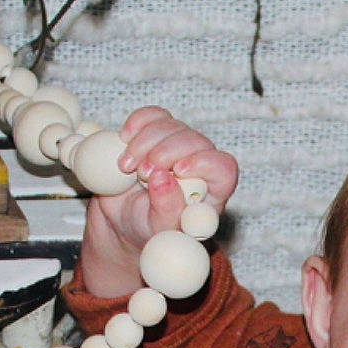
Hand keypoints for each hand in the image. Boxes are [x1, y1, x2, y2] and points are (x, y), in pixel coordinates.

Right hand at [76, 107, 239, 298]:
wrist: (124, 221)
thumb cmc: (149, 231)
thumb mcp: (158, 232)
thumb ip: (167, 211)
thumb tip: (163, 180)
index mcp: (212, 193)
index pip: (224, 169)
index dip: (205, 163)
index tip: (178, 171)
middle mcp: (200, 165)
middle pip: (196, 141)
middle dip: (167, 152)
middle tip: (143, 173)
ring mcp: (178, 145)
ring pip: (172, 126)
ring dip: (145, 142)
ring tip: (126, 167)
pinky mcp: (156, 133)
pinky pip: (152, 115)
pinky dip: (136, 123)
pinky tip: (124, 141)